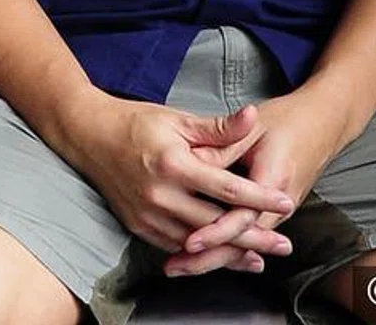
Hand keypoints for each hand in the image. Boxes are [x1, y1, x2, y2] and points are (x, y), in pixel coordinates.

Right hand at [60, 95, 293, 265]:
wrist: (90, 136)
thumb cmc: (137, 123)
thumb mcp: (178, 118)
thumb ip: (218, 128)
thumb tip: (252, 116)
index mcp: (175, 163)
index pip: (227, 187)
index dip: (260, 197)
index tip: (285, 201)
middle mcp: (161, 194)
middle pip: (217, 224)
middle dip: (253, 237)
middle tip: (283, 245)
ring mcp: (149, 214)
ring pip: (198, 242)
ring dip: (230, 253)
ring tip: (259, 259)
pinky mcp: (139, 226)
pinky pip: (176, 246)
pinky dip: (201, 253)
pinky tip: (220, 256)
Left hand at [166, 84, 355, 276]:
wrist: (323, 122)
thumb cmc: (287, 120)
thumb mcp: (253, 126)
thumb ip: (223, 144)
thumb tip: (191, 159)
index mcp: (273, 179)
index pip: (242, 217)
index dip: (214, 231)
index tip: (189, 242)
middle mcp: (279, 204)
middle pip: (241, 241)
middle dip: (208, 257)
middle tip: (175, 266)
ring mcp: (278, 212)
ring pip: (243, 244)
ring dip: (213, 257)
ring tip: (180, 266)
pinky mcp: (274, 213)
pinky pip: (246, 235)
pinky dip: (225, 248)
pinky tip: (203, 256)